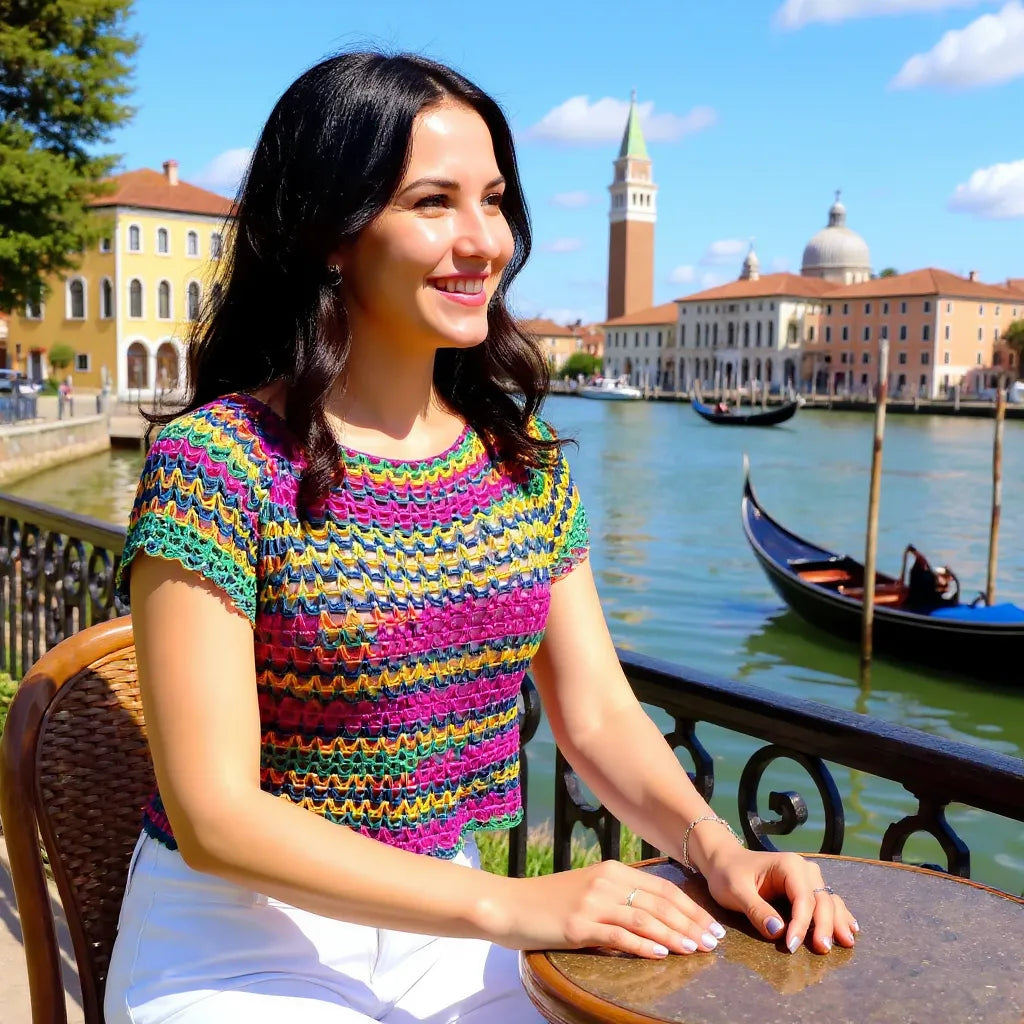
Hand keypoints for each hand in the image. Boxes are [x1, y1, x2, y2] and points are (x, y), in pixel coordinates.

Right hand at [502, 859, 726, 958]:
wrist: (508, 904)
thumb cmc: (549, 902)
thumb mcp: (588, 891)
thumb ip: (619, 898)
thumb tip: (656, 919)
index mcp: (612, 870)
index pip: (662, 889)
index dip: (690, 907)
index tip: (712, 925)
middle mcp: (606, 881)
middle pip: (659, 902)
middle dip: (691, 922)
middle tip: (715, 941)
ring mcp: (592, 902)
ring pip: (644, 918)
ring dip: (674, 934)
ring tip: (696, 949)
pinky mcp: (578, 924)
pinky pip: (617, 935)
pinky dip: (642, 944)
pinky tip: (661, 953)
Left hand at [701, 845, 857, 953]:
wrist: (724, 861)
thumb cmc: (728, 874)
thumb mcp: (735, 891)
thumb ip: (756, 910)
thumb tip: (779, 931)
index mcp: (788, 865)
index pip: (803, 898)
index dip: (801, 924)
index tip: (792, 946)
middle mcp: (803, 868)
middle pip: (821, 900)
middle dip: (824, 925)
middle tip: (822, 950)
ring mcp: (807, 877)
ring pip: (828, 901)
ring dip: (836, 922)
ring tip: (846, 942)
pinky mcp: (806, 888)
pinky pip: (827, 901)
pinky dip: (838, 915)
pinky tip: (850, 928)